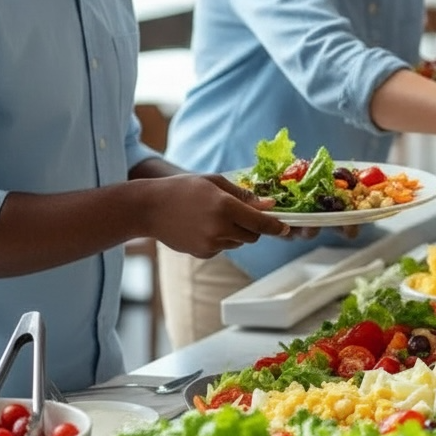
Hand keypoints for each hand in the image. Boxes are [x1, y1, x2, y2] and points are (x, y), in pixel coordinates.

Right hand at [146, 174, 287, 257]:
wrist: (149, 208)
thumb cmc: (183, 189)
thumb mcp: (214, 182)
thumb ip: (243, 195)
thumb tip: (268, 205)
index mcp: (225, 207)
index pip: (261, 222)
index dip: (276, 227)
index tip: (286, 228)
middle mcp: (220, 228)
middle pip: (253, 236)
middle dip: (255, 227)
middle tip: (244, 214)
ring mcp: (210, 244)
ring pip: (238, 242)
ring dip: (236, 232)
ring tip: (215, 216)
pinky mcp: (202, 253)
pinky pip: (223, 248)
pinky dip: (221, 239)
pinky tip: (203, 226)